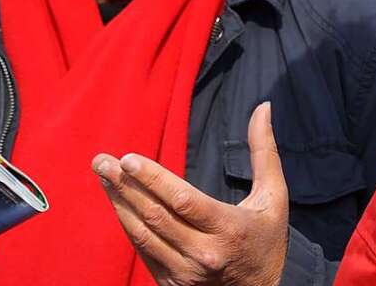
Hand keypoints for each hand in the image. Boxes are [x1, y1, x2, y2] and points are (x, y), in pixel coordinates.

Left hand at [93, 102, 288, 285]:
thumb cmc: (267, 240)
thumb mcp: (274, 198)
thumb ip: (265, 152)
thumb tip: (263, 107)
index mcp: (228, 229)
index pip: (183, 201)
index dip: (153, 179)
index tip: (127, 158)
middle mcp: (204, 255)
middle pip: (155, 216)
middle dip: (124, 185)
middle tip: (101, 161)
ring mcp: (185, 274)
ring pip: (142, 235)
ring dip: (118, 202)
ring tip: (102, 176)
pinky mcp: (172, 285)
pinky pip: (142, 251)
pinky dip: (126, 224)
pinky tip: (116, 201)